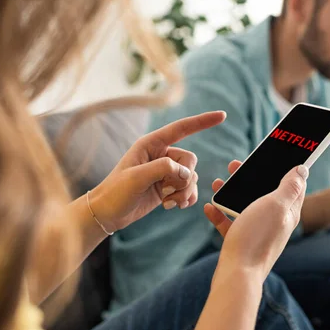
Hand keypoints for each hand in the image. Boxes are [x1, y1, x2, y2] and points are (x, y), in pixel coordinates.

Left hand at [89, 111, 225, 231]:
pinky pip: (188, 189)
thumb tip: (186, 173)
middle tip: (168, 191)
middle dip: (185, 177)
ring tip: (169, 202)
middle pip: (190, 160)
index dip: (202, 121)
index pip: (182, 128)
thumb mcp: (137, 177)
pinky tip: (174, 206)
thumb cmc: (116, 192)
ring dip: (184, 191)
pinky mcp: (167, 187)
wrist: (107, 214)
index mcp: (151, 144)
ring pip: (191, 177)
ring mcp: (165, 172)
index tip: (222, 116)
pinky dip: (186, 198)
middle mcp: (160, 155)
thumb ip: (164, 169)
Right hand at [204, 161, 307, 278]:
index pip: (294, 185)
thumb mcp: (275, 206)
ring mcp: (257, 232)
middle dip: (250, 177)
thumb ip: (289, 187)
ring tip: (217, 183)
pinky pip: (229, 223)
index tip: (278, 154)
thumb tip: (302, 170)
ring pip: (244, 206)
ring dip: (230, 193)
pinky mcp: (240, 242)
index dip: (288, 168)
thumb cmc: (257, 238)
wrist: (237, 275)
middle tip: (235, 165)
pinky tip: (209, 207)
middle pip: (264, 193)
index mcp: (287, 212)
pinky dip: (219, 214)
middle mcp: (274, 221)